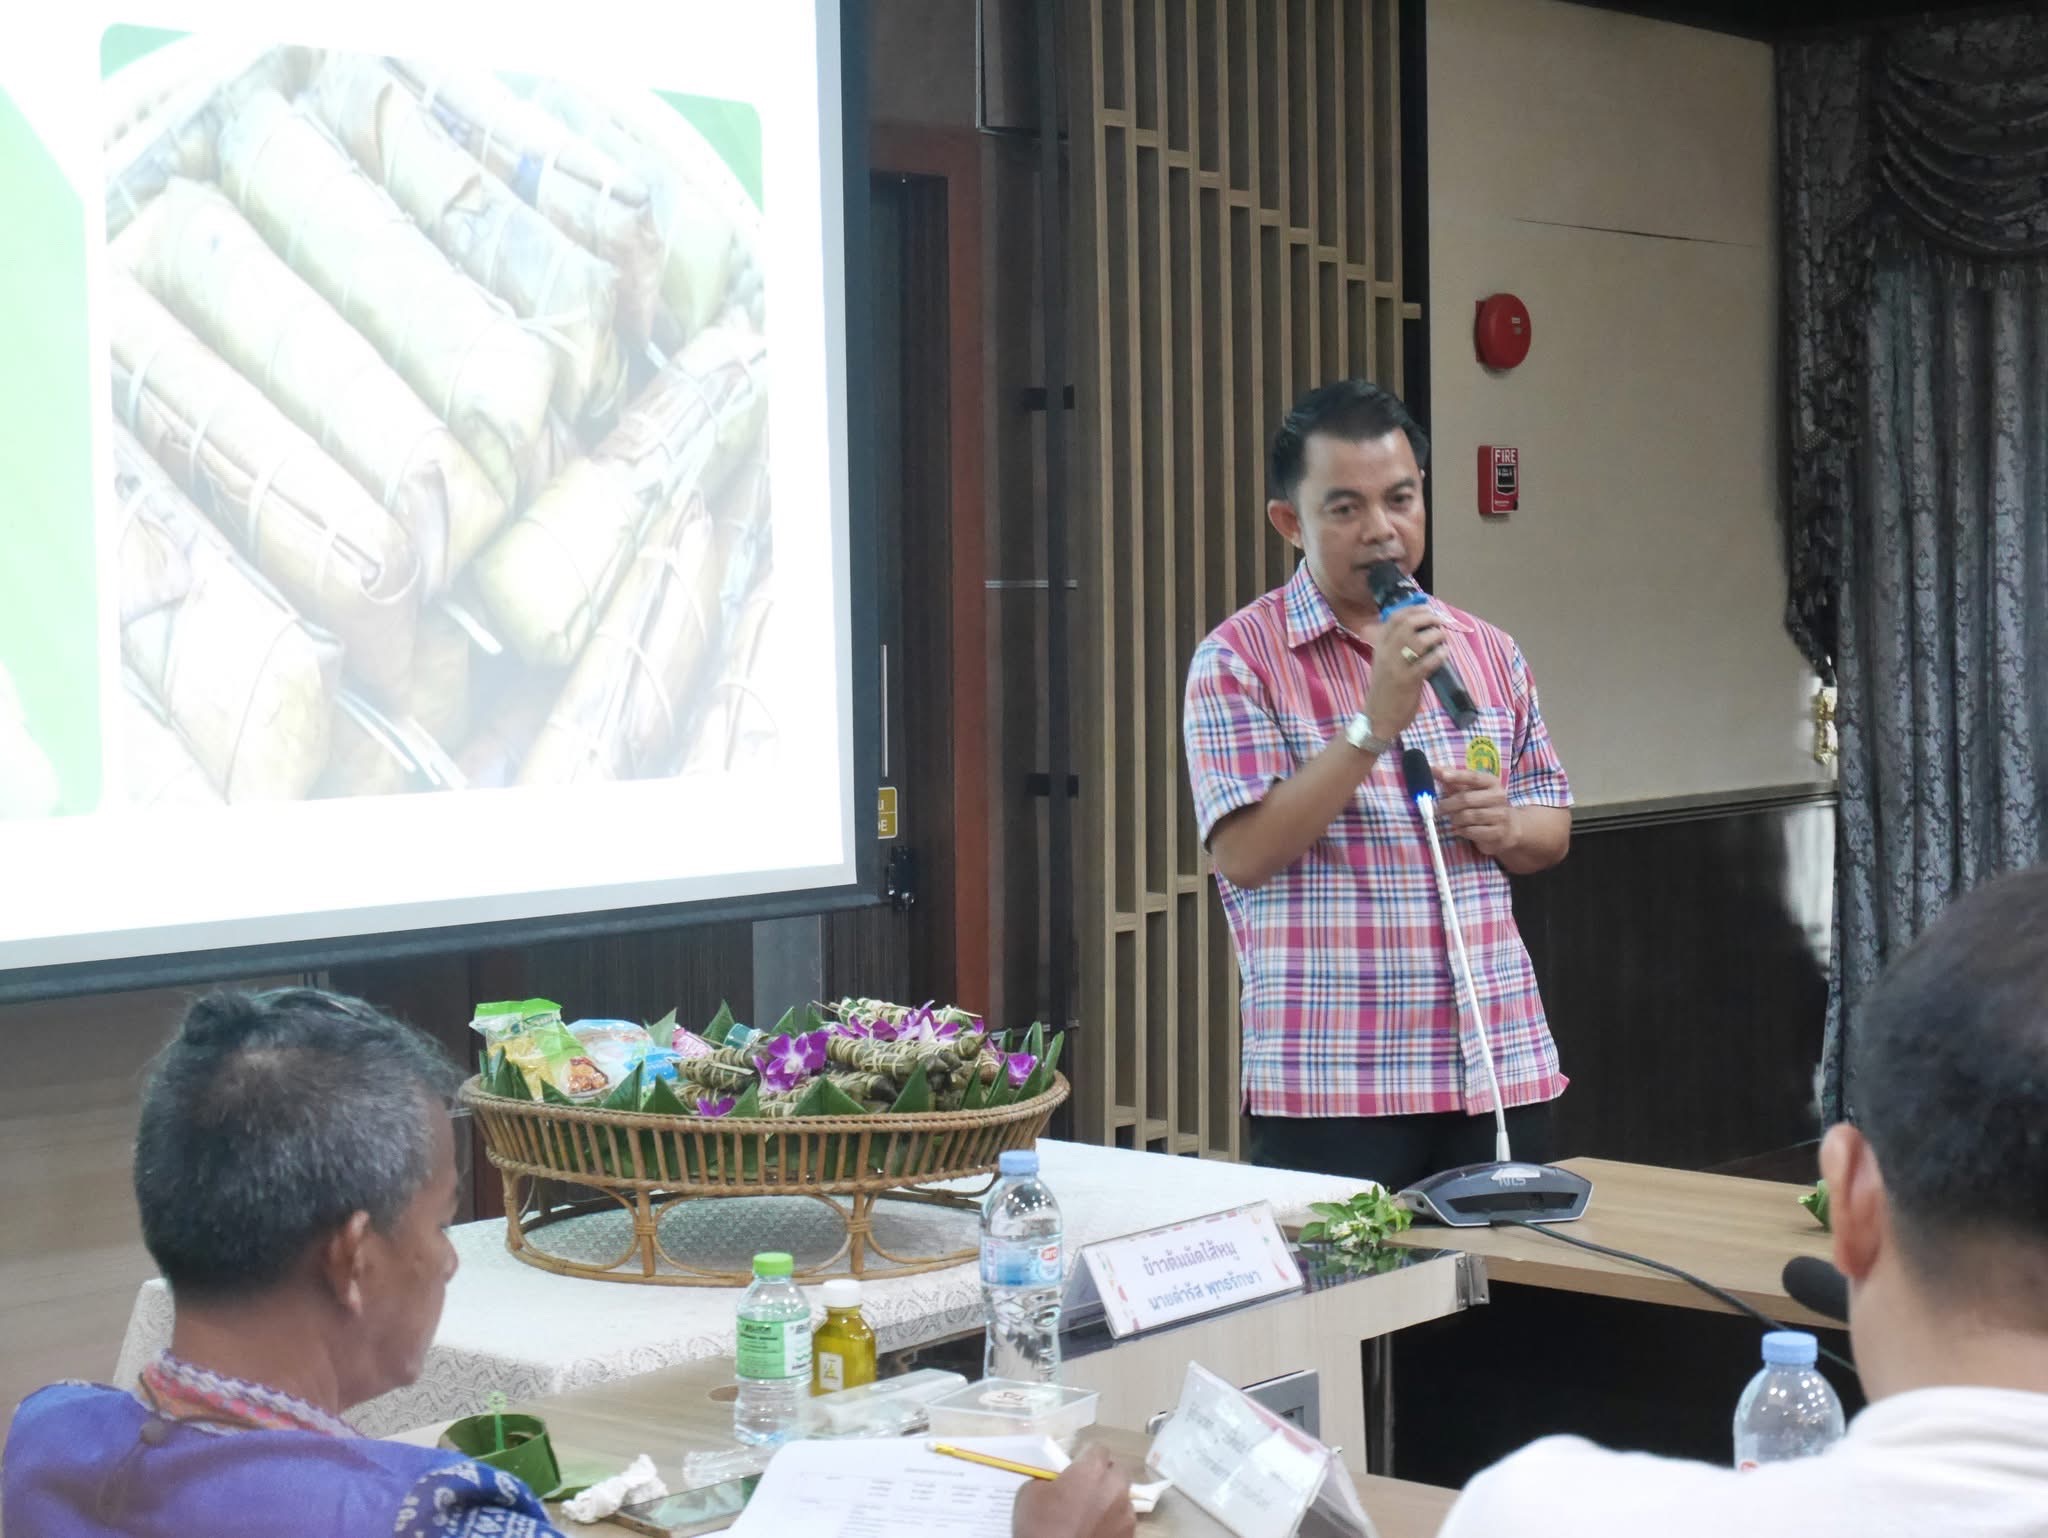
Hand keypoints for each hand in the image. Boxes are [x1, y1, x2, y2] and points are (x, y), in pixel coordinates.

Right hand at [1012, 1447, 1134, 1537]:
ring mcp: (1126, 1513)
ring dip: (1110, 1499)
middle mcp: (1115, 1487)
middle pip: (1117, 1471)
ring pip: (1122, 1497)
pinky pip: (1123, 1520)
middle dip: (1104, 1476)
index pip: (1099, 1449)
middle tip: (1085, 1490)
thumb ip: (1048, 1479)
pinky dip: (1113, 1522)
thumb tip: (1056, 1482)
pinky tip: (1096, 1531)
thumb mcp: (1029, 1493)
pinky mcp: (1130, 1535)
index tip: (1076, 1468)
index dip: (1087, 1457)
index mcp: (1091, 1470)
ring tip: (1091, 1514)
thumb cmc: (1040, 1528)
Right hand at [1361, 605, 1448, 741]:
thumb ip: (1397, 646)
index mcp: (1380, 646)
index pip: (1394, 618)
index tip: (1428, 609)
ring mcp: (1396, 667)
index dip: (1414, 609)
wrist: (1378, 718)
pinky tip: (1444, 654)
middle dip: (1428, 618)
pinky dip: (1439, 655)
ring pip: (1417, 641)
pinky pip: (1426, 663)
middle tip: (1439, 622)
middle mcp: (1385, 653)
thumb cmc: (1386, 690)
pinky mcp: (1407, 681)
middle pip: (1407, 624)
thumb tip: (1422, 628)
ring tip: (1442, 639)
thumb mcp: (1385, 663)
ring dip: (1435, 636)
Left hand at [1436, 766, 1517, 859]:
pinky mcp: (1498, 832)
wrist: (1512, 826)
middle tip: (1439, 809)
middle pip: (1466, 799)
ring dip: (1455, 819)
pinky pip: (1473, 831)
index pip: (1473, 777)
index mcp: (1492, 783)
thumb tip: (1434, 769)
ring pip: (1468, 816)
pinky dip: (1462, 831)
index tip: (1442, 774)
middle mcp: (1498, 797)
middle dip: (1448, 804)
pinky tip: (1459, 829)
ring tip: (1452, 819)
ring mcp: (1500, 815)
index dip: (1457, 775)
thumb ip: (1453, 779)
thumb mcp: (1473, 789)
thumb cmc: (1485, 804)